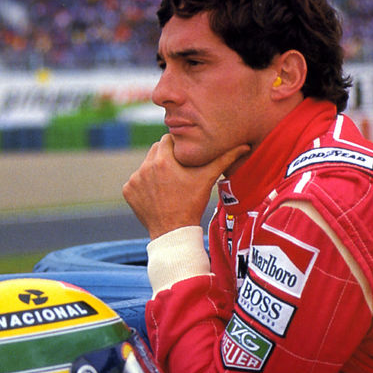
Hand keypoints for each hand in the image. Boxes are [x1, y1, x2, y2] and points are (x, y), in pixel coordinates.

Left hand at [123, 134, 248, 239]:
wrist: (174, 232)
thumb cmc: (192, 204)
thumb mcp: (208, 180)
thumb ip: (224, 159)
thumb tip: (244, 146)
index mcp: (163, 160)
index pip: (169, 140)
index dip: (179, 147)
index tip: (185, 158)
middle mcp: (145, 167)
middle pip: (156, 150)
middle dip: (166, 156)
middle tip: (179, 170)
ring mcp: (134, 179)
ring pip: (146, 164)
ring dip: (155, 169)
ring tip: (169, 183)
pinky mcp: (128, 190)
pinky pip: (137, 179)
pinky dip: (145, 183)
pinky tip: (157, 193)